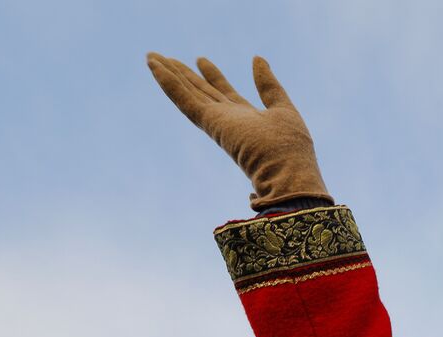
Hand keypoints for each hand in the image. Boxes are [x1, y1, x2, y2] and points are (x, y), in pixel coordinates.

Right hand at [146, 53, 329, 208]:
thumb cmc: (291, 150)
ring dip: (169, 75)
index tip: (201, 60)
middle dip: (185, 74)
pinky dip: (169, 83)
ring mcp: (217, 122)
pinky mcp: (210, 123)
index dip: (213, 75)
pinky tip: (154, 67)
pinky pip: (185, 100)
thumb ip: (268, 85)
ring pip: (188, 94)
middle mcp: (228, 120)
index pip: (224, 93)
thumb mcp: (282, 108)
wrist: (288, 173)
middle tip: (165, 56)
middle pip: (201, 92)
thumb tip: (257, 58)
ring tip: (152, 56)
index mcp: (247, 119)